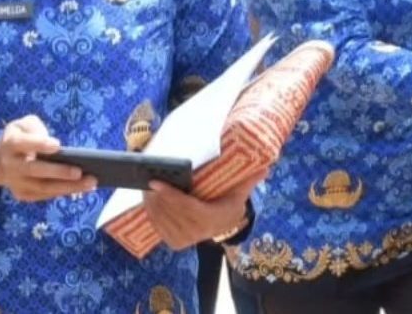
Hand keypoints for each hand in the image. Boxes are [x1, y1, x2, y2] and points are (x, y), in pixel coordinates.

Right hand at [0, 115, 94, 202]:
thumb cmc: (21, 137)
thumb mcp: (24, 124)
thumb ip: (35, 128)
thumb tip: (53, 144)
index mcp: (10, 143)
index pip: (24, 143)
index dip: (40, 144)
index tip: (57, 145)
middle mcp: (10, 165)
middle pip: (34, 170)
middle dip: (58, 172)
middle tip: (80, 171)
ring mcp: (15, 182)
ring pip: (42, 187)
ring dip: (67, 187)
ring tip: (91, 182)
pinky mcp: (23, 194)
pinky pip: (45, 195)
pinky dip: (63, 192)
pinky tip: (83, 188)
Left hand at [142, 166, 266, 250]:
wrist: (224, 226)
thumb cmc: (230, 204)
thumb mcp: (240, 193)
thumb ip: (249, 180)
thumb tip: (266, 168)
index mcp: (210, 219)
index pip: (186, 206)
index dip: (170, 195)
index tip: (156, 182)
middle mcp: (196, 232)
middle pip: (170, 213)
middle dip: (156, 197)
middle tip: (147, 180)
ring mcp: (184, 240)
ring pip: (162, 220)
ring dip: (151, 204)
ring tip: (145, 188)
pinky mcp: (175, 243)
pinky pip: (159, 228)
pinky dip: (151, 214)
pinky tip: (148, 201)